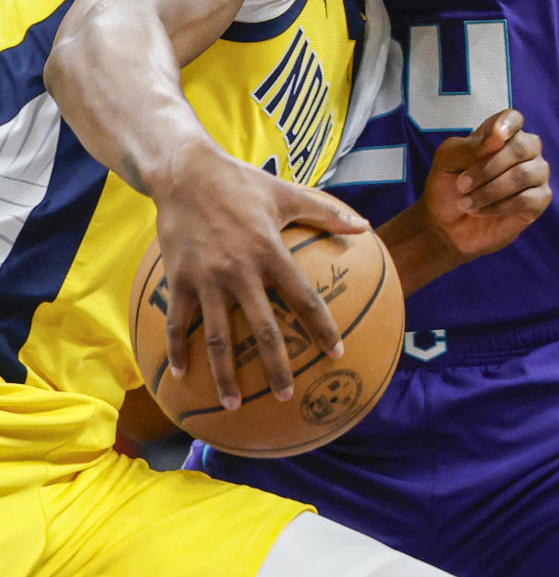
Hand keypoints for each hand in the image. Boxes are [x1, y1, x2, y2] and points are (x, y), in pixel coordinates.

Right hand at [153, 144, 369, 410]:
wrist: (186, 172)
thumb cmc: (241, 182)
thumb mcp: (286, 194)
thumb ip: (326, 213)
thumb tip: (363, 225)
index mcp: (270, 251)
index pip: (303, 297)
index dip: (321, 327)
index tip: (336, 353)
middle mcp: (240, 270)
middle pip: (262, 329)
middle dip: (276, 367)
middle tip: (286, 396)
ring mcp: (207, 278)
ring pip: (218, 337)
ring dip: (225, 375)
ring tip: (234, 404)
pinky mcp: (178, 279)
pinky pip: (178, 322)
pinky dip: (178, 349)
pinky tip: (181, 375)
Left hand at [422, 109, 550, 261]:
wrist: (446, 226)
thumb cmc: (447, 187)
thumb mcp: (447, 160)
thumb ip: (470, 146)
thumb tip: (498, 138)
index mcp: (500, 134)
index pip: (514, 119)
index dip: (507, 125)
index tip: (495, 137)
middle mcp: (523, 151)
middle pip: (523, 146)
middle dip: (489, 168)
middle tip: (462, 185)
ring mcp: (534, 175)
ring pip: (526, 174)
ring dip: (492, 190)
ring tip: (467, 203)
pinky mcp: (538, 201)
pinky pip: (529, 199)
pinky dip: (501, 206)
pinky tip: (482, 211)